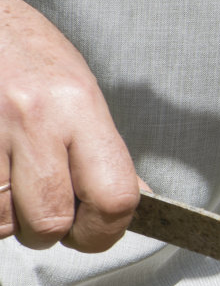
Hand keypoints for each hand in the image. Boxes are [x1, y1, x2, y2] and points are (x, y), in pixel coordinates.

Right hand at [0, 0, 139, 250]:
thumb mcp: (77, 90)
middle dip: (50, 232)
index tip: (93, 231)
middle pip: (51, 221)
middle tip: (45, 213)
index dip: (105, 232)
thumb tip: (140, 199)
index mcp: (79, 107)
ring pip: (1, 221)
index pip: (115, 198)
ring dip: (7, 220)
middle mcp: (34, 118)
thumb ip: (103, 150)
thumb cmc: (24, 53)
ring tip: (11, 187)